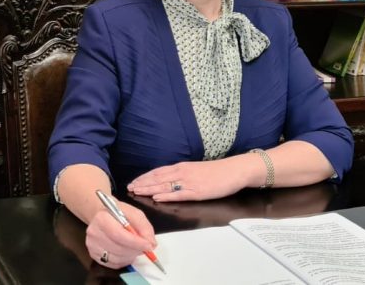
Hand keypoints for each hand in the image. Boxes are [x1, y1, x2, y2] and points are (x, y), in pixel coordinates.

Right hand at [85, 200, 155, 268]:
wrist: (104, 216)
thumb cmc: (120, 214)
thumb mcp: (135, 214)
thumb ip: (144, 227)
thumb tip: (151, 243)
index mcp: (102, 218)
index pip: (119, 235)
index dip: (135, 242)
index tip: (148, 246)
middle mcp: (94, 232)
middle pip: (118, 248)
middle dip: (135, 250)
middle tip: (145, 247)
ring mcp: (92, 245)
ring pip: (117, 259)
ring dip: (131, 256)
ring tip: (135, 248)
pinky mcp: (93, 255)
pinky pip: (113, 264)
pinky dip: (124, 260)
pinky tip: (126, 252)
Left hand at [127, 158, 249, 201]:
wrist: (234, 171)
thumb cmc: (217, 172)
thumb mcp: (196, 169)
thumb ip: (182, 174)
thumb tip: (169, 180)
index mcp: (182, 167)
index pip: (158, 172)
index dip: (145, 177)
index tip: (134, 181)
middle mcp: (182, 173)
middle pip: (158, 178)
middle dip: (142, 183)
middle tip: (129, 188)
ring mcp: (189, 182)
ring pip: (165, 186)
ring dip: (149, 189)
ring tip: (137, 192)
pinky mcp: (197, 192)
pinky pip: (179, 194)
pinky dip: (167, 196)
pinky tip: (157, 198)